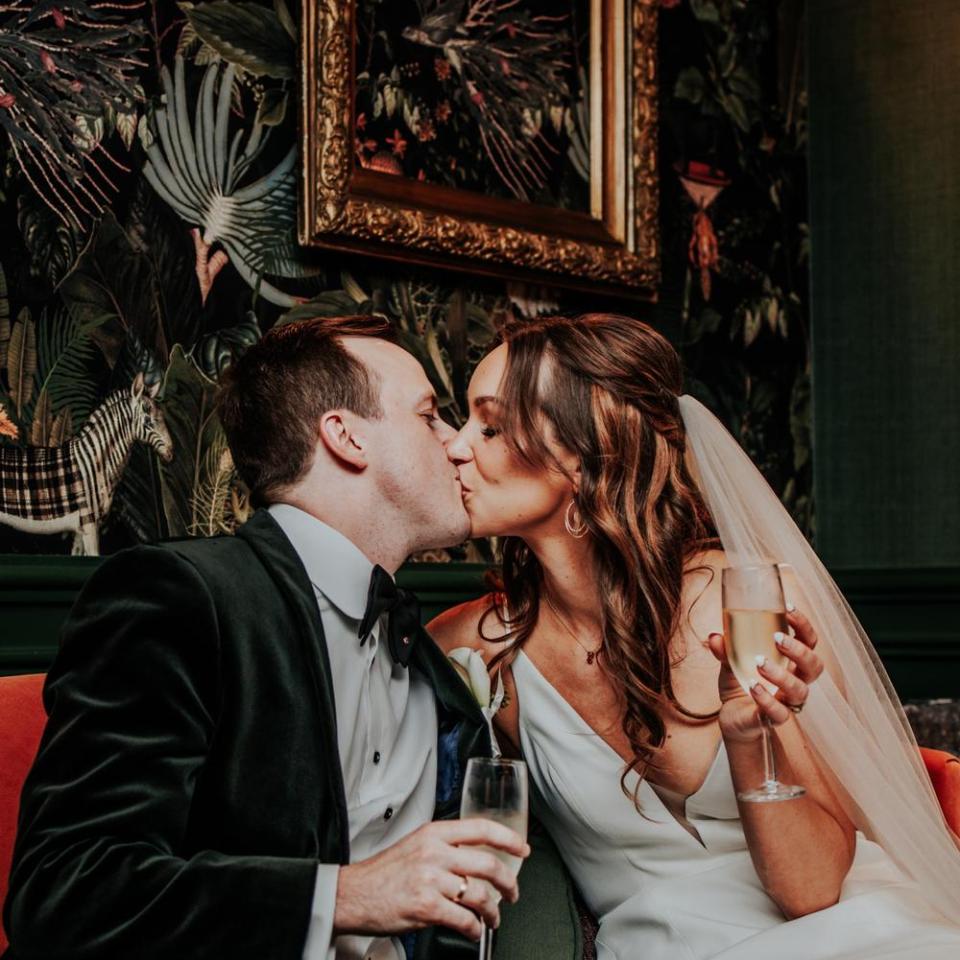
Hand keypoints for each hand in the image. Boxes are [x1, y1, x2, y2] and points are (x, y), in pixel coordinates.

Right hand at [333, 818, 529, 941]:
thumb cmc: (383, 873)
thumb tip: (475, 856)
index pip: (481, 828)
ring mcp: (431, 879)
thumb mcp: (415, 845)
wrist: (353, 894)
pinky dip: (474, 928)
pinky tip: (473, 930)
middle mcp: (435, 852)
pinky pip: (464, 919)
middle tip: (513, 892)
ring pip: (480, 894)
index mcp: (434, 833)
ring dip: (493, 911)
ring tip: (493, 918)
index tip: (522, 849)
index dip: (508, 839)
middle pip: (488, 864)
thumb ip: (444, 846)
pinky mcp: (426, 906)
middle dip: (509, 883)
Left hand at [707, 608, 823, 742]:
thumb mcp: (731, 662)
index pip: (808, 641)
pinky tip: (752, 686)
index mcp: (790, 662)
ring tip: (759, 662)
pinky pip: (779, 713)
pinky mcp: (773, 720)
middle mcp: (794, 681)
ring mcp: (786, 702)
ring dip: (781, 674)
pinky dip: (766, 699)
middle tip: (777, 638)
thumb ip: (725, 649)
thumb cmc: (740, 684)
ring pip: (799, 690)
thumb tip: (715, 636)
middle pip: (814, 665)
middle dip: (799, 650)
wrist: (732, 718)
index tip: (787, 607)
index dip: (803, 624)